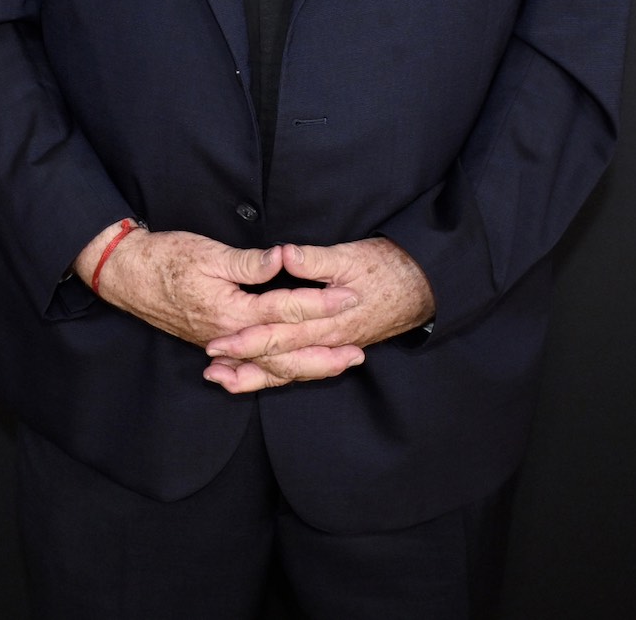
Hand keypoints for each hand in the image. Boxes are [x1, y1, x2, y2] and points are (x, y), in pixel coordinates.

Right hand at [73, 226, 360, 371]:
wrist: (126, 274)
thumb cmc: (166, 257)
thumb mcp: (207, 252)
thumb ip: (248, 262)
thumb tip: (283, 259)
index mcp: (231, 312)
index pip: (285, 309)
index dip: (320, 302)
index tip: (350, 296)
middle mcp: (228, 336)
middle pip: (284, 353)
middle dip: (324, 354)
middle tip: (359, 354)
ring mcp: (220, 344)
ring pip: (269, 366)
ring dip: (305, 368)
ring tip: (336, 367)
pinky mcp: (213, 344)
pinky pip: (250, 368)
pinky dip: (272, 376)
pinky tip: (288, 377)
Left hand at [201, 238, 434, 394]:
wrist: (424, 285)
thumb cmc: (388, 267)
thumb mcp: (351, 256)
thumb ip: (315, 260)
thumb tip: (284, 255)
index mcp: (329, 320)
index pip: (279, 334)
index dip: (246, 339)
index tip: (217, 341)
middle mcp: (329, 340)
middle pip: (279, 358)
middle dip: (244, 362)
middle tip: (211, 365)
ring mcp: (335, 346)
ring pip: (291, 370)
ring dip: (258, 376)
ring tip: (226, 381)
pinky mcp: (338, 345)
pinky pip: (305, 368)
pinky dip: (281, 374)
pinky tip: (263, 373)